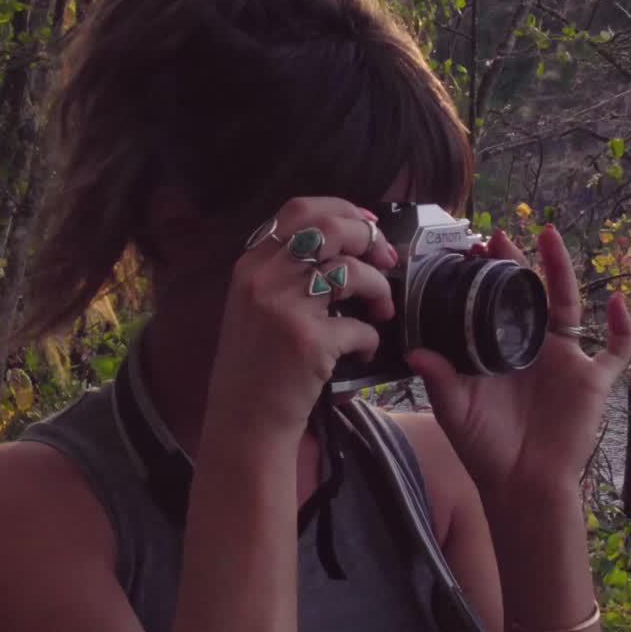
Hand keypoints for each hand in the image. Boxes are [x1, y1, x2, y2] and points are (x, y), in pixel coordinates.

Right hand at [204, 197, 397, 446]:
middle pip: (330, 230)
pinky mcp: (309, 342)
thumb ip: (283, 272)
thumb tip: (341, 241)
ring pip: (352, 273)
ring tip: (383, 310)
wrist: (244, 421)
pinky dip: (370, 339)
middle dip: (369, 238)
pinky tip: (362, 353)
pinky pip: (360, 326)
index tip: (367, 223)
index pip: (299, 211)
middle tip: (385, 259)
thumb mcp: (253, 306)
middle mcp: (263, 279)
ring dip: (379, 289)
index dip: (341, 209)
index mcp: (250, 265)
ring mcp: (284, 309)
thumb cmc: (256, 366)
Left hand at [405, 225, 630, 500]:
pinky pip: (616, 349)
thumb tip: (413, 351)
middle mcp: (533, 349)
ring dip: (562, 269)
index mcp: (500, 351)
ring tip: (549, 235)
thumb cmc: (486, 450)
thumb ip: (438, 379)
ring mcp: (565, 361)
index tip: (470, 250)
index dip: (485, 277)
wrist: (523, 486)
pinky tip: (619, 302)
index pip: (493, 303)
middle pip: (529, 293)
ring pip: (570, 304)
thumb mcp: (455, 410)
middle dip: (517, 262)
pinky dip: (623, 326)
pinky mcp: (593, 381)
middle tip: (499, 234)